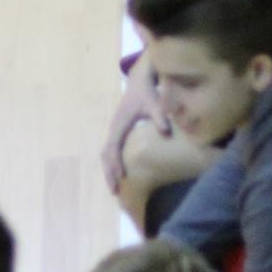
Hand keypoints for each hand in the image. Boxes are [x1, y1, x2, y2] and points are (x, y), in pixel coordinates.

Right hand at [101, 51, 170, 192]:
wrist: (140, 80)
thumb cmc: (146, 92)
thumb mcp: (154, 102)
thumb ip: (159, 116)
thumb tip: (165, 132)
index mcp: (120, 123)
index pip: (113, 147)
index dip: (115, 163)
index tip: (121, 177)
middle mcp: (114, 128)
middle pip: (106, 154)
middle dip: (109, 172)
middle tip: (115, 191)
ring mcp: (115, 129)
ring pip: (107, 153)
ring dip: (110, 170)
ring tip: (116, 188)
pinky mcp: (119, 130)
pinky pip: (112, 150)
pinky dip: (113, 163)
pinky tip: (121, 174)